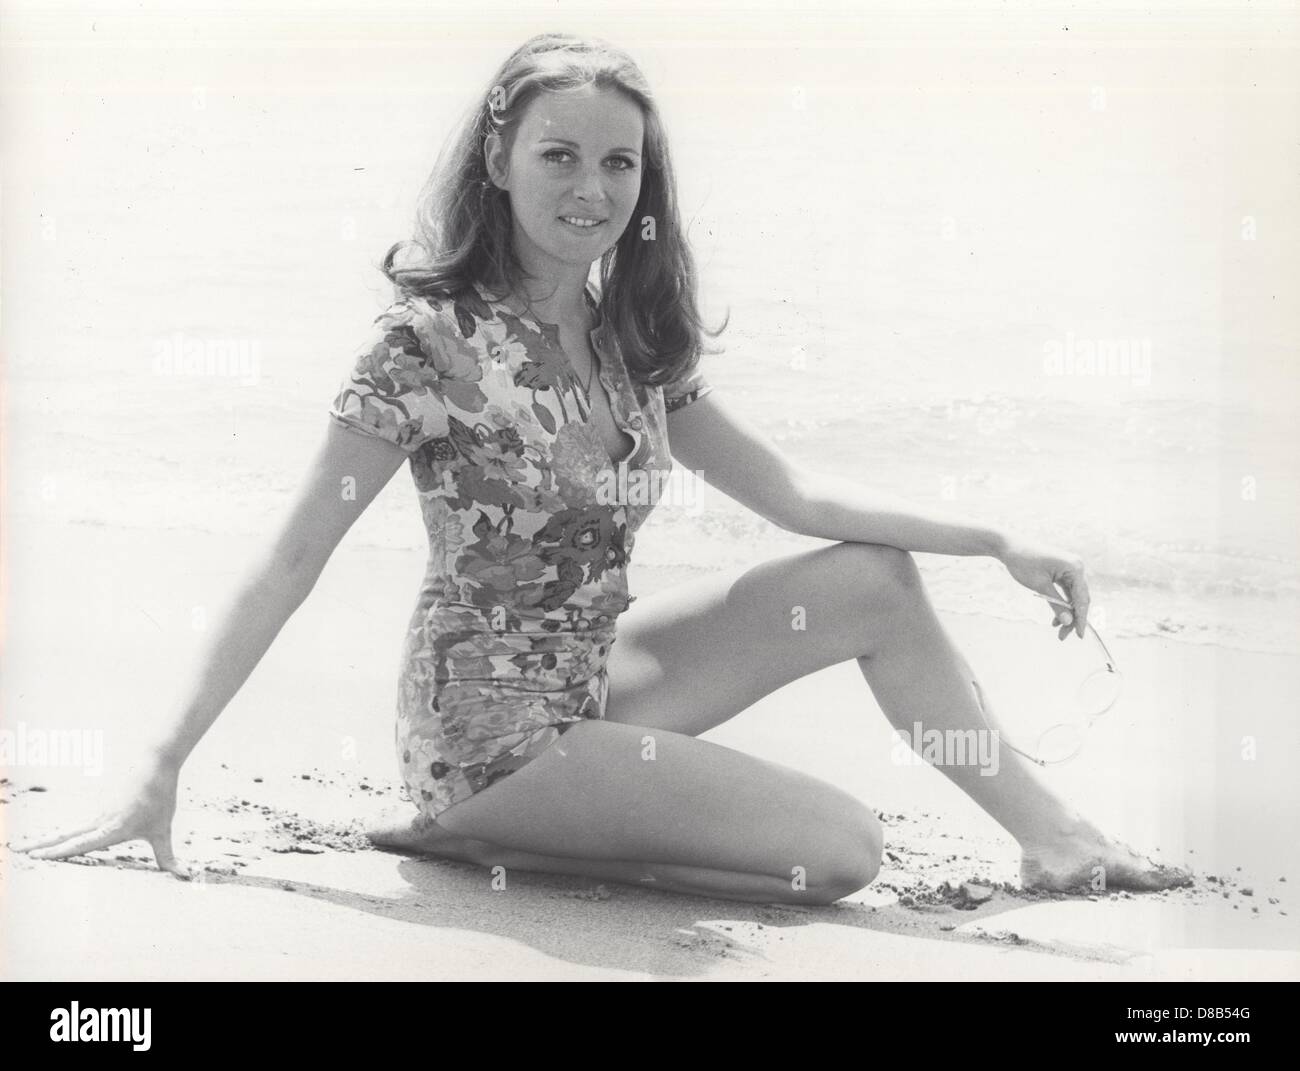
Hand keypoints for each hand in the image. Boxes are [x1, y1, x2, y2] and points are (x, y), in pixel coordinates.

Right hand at [10, 755, 188, 877]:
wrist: (156, 762)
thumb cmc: (160, 797)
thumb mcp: (163, 830)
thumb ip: (167, 856)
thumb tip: (184, 876)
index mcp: (113, 827)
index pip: (82, 842)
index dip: (60, 851)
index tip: (38, 856)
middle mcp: (100, 820)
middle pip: (67, 835)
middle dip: (43, 845)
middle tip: (17, 851)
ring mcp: (98, 812)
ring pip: (70, 828)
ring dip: (48, 838)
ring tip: (25, 846)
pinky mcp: (100, 807)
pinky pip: (78, 823)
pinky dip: (62, 831)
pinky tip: (52, 837)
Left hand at [998, 536, 1090, 639]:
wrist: (1009, 546)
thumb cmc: (1023, 562)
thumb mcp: (1039, 587)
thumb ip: (1055, 605)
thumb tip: (1068, 622)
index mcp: (1075, 568)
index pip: (1082, 598)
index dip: (1081, 619)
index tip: (1079, 636)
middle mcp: (1077, 567)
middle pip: (1080, 599)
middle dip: (1073, 619)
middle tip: (1062, 636)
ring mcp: (1070, 569)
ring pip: (1073, 597)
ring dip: (1067, 613)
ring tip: (1058, 630)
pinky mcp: (1063, 572)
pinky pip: (1067, 592)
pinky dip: (1062, 605)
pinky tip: (1056, 619)